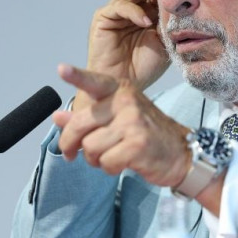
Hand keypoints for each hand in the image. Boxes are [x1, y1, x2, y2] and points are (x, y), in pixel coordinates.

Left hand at [53, 64, 190, 187]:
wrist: (180, 153)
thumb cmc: (145, 134)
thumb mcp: (116, 119)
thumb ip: (86, 117)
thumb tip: (57, 116)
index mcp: (120, 91)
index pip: (94, 82)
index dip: (76, 76)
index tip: (61, 69)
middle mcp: (126, 101)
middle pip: (80, 123)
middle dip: (70, 143)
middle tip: (71, 153)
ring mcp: (133, 121)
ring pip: (90, 146)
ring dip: (94, 159)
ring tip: (108, 156)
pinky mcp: (138, 144)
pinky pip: (105, 162)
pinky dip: (109, 168)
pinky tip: (122, 163)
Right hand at [76, 0, 168, 110]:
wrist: (125, 85)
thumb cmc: (145, 66)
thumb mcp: (165, 40)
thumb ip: (170, 21)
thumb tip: (183, 2)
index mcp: (146, 9)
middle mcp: (130, 6)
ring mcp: (116, 11)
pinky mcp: (103, 18)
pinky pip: (119, 6)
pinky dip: (134, 11)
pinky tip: (146, 22)